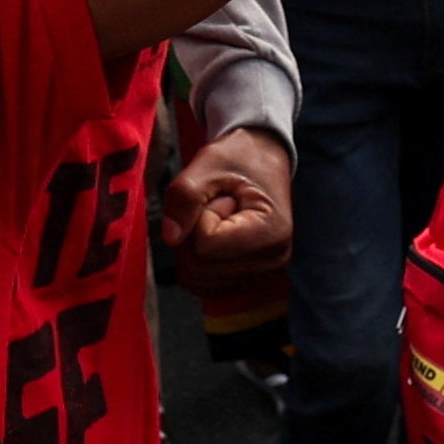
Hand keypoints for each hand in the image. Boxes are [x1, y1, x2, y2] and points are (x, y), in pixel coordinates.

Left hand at [159, 124, 293, 275]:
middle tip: (214, 206)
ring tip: (217, 220)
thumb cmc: (240, 158)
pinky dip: (197, 262)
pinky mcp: (248, 283)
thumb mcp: (209, 163)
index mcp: (271, 231)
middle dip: (192, 234)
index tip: (219, 197)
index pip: (205, 244)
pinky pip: (203, 286)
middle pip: (198, 267)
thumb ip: (185, 196)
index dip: (199, 216)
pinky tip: (216, 238)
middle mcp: (273, 261)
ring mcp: (263, 276)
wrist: (262, 161)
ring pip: (196, 280)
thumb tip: (170, 237)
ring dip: (193, 248)